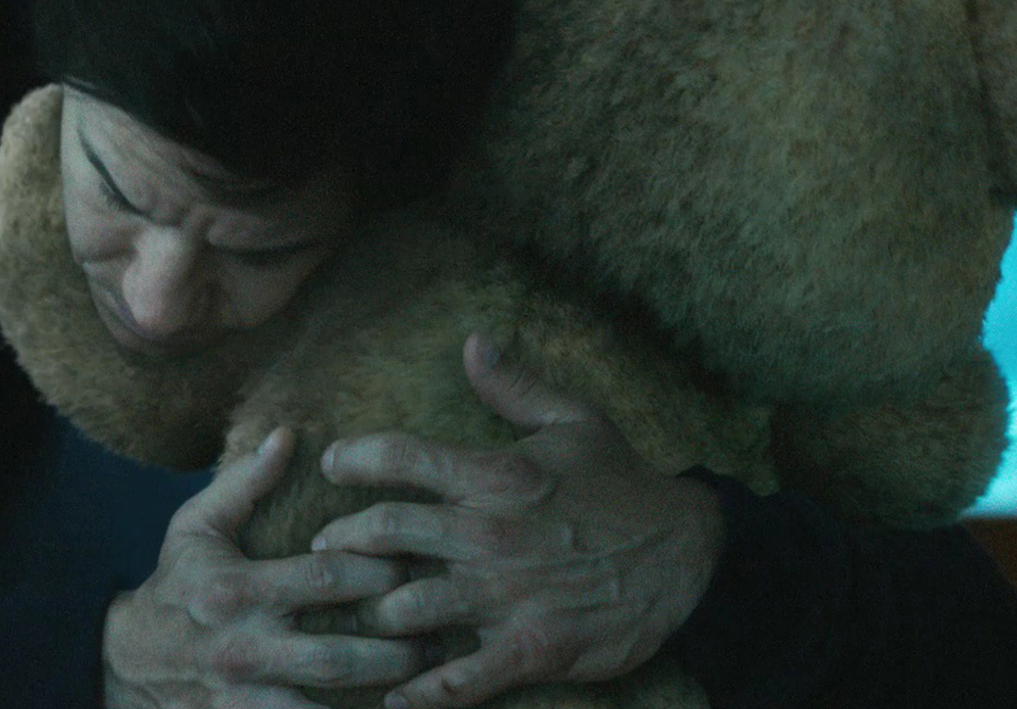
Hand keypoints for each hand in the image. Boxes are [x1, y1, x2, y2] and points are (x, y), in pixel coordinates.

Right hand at [104, 427, 430, 708]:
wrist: (128, 659)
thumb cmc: (175, 582)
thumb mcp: (196, 525)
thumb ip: (245, 482)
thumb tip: (288, 433)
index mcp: (235, 590)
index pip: (321, 579)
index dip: (374, 570)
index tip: (414, 560)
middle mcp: (243, 646)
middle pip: (336, 653)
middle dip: (396, 645)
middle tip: (443, 632)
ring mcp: (245, 697)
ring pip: (327, 705)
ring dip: (382, 693)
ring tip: (428, 678)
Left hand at [313, 335, 723, 708]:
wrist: (693, 555)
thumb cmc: (626, 484)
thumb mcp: (575, 420)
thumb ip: (514, 385)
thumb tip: (472, 344)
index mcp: (494, 475)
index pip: (399, 456)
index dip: (353, 458)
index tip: (331, 465)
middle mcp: (488, 534)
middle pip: (385, 533)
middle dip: (341, 542)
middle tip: (323, 548)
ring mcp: (506, 595)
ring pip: (407, 606)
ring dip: (371, 613)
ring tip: (348, 614)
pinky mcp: (531, 648)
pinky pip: (461, 677)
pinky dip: (422, 692)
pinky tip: (392, 698)